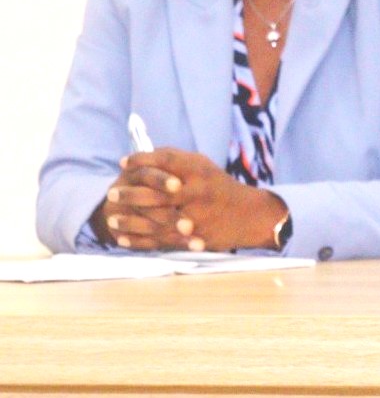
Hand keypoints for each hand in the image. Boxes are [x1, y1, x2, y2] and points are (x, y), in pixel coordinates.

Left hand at [95, 149, 286, 251]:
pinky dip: (140, 241)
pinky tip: (123, 240)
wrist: (251, 215)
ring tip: (112, 220)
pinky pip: (162, 239)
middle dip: (130, 193)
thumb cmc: (220, 188)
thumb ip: (177, 162)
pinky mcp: (195, 236)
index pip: (166, 159)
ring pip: (156, 219)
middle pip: (156, 191)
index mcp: (200, 170)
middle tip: (110, 194)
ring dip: (130, 221)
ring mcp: (197, 215)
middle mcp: (198, 191)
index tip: (123, 163)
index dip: (142, 160)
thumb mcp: (204, 168)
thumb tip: (145, 156)